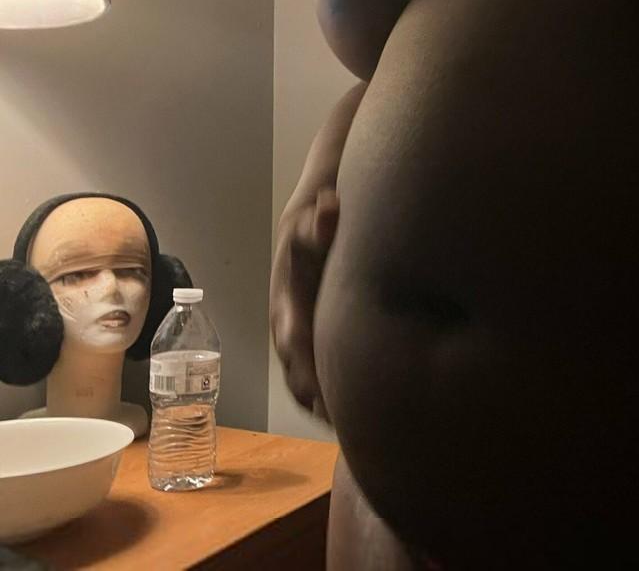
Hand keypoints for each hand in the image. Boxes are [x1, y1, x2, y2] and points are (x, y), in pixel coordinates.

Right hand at [270, 187, 339, 421]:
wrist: (306, 230)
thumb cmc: (313, 229)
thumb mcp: (314, 222)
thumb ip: (321, 221)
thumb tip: (330, 208)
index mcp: (287, 305)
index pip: (294, 344)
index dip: (308, 371)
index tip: (325, 396)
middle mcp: (287, 329)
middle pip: (297, 373)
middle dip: (316, 399)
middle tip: (342, 425)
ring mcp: (295, 340)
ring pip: (303, 382)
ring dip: (321, 406)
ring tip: (348, 431)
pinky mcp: (308, 345)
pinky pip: (312, 379)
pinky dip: (326, 399)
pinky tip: (350, 416)